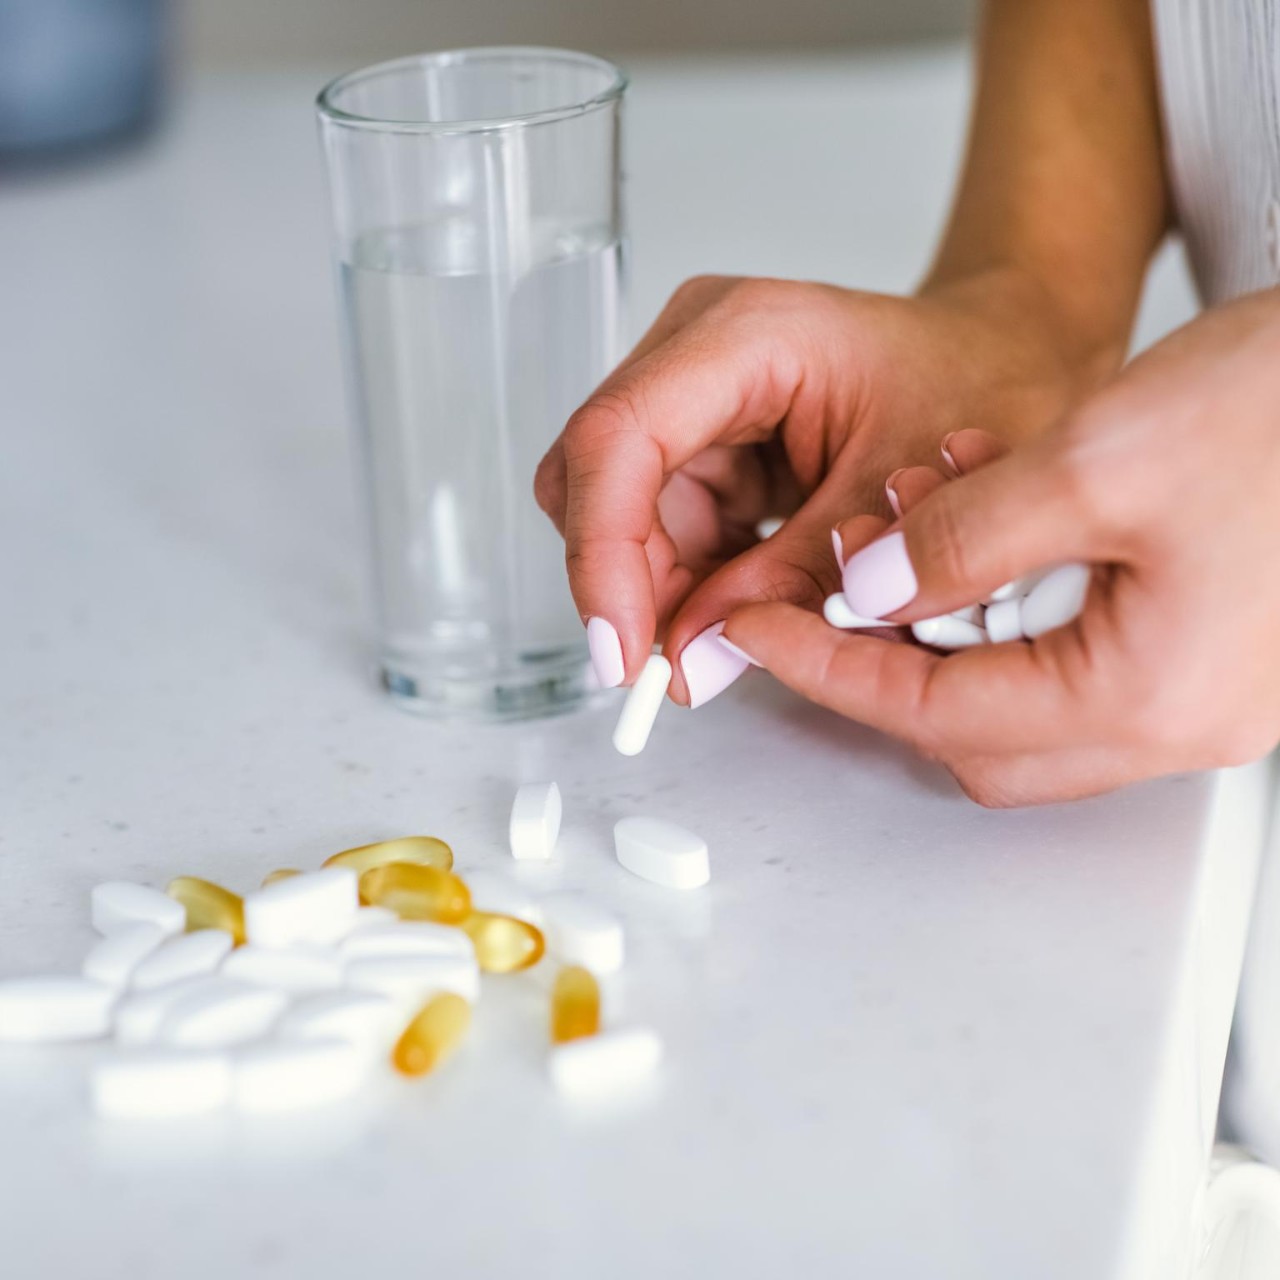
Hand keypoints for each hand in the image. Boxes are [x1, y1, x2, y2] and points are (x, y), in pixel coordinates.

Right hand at [535, 269, 1087, 703]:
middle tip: (683, 665)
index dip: (603, 554)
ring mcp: (690, 395)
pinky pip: (660, 527)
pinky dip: (692, 579)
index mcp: (745, 334)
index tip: (622, 652)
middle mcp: (695, 352)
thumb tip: (692, 663)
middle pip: (600, 481)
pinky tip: (751, 592)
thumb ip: (791, 584)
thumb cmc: (978, 383)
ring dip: (666, 588)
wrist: (1002, 357)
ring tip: (745, 623)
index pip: (618, 440)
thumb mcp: (896, 500)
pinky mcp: (701, 440)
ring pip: (621, 514)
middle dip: (632, 583)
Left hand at [723, 289, 1279, 804]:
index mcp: (1150, 694)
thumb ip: (965, 540)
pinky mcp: (1205, 649)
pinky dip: (1008, 602)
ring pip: (1017, 693)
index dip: (828, 668)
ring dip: (948, 620)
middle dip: (886, 653)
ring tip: (920, 514)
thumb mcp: (1100, 457)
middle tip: (842, 575)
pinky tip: (995, 515)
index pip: (932, 713)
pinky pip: (1070, 654)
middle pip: (972, 728)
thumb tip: (867, 592)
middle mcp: (1179, 717)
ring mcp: (1199, 691)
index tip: (758, 631)